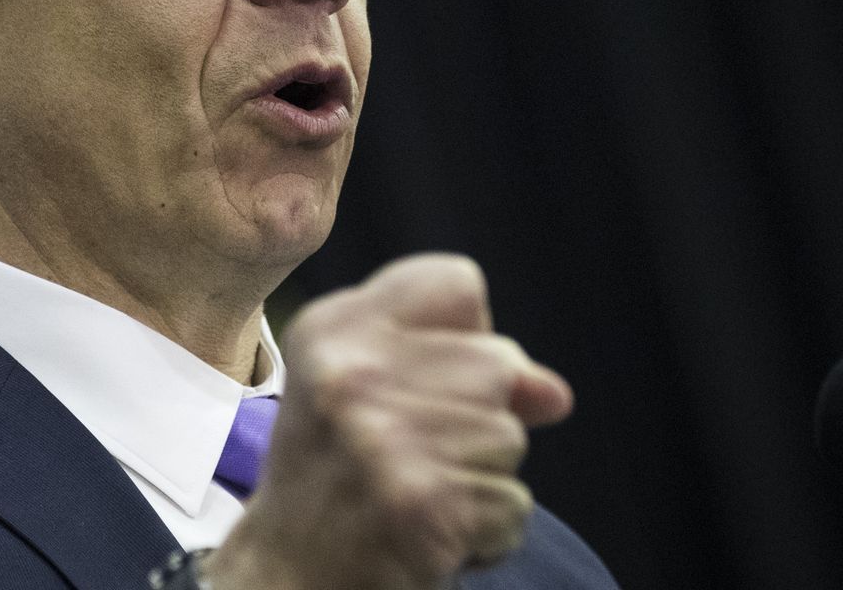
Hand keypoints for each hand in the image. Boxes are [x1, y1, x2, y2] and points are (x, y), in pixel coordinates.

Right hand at [206, 254, 572, 589]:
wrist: (287, 575)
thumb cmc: (335, 475)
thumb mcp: (368, 391)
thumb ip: (461, 367)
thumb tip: (554, 396)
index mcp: (333, 328)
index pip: (457, 282)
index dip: (464, 336)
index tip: (423, 381)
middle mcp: (350, 372)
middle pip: (500, 364)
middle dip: (478, 419)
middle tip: (410, 455)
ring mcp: (382, 438)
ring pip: (511, 438)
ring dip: (479, 482)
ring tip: (415, 495)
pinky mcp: (418, 502)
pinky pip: (513, 506)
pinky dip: (485, 534)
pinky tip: (428, 535)